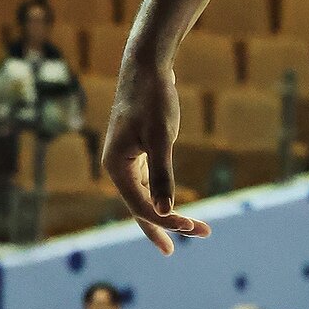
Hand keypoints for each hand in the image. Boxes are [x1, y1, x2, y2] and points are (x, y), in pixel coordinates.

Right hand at [101, 54, 210, 254]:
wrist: (146, 65)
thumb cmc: (153, 98)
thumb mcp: (162, 136)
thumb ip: (163, 174)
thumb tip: (167, 212)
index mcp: (116, 167)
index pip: (141, 206)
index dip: (166, 220)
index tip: (191, 225)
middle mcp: (117, 167)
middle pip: (141, 207)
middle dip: (166, 225)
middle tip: (187, 243)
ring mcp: (125, 160)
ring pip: (145, 196)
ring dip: (167, 211)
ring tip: (192, 228)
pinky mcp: (136, 151)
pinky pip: (148, 183)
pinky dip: (162, 195)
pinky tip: (173, 206)